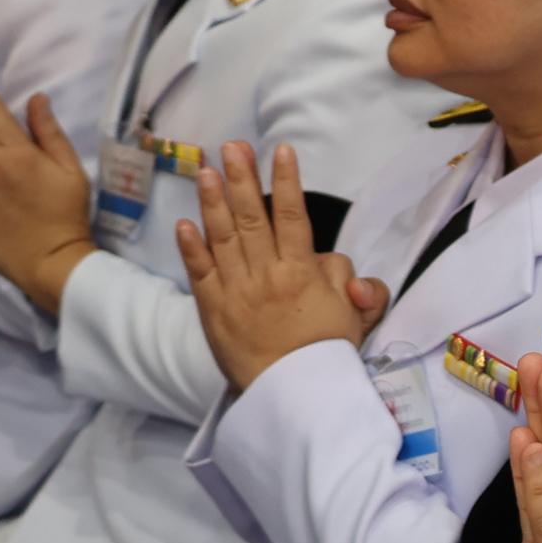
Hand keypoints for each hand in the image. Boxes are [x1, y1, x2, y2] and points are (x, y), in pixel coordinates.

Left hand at [179, 144, 388, 392]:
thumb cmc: (326, 355)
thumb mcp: (356, 319)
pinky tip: (185, 223)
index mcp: (302, 273)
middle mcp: (266, 275)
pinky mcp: (213, 310)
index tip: (281, 151)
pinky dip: (191, 247)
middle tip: (233, 146)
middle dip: (242, 177)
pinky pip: (200, 273)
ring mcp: (236, 291)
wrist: (293, 395)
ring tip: (207, 169)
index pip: (293, 216)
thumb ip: (356, 286)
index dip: (286, 181)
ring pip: (222, 237)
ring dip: (212, 201)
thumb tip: (346, 269)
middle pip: (251, 217)